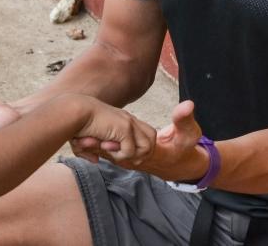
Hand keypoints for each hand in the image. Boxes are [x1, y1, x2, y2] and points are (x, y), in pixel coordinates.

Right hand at [67, 95, 155, 163]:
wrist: (74, 114)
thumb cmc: (76, 126)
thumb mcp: (87, 139)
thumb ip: (93, 149)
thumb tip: (95, 160)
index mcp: (124, 120)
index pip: (145, 135)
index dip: (137, 148)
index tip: (119, 152)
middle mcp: (130, 120)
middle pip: (153, 139)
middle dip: (141, 153)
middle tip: (122, 155)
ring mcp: (129, 123)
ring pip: (147, 147)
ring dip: (132, 155)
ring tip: (114, 152)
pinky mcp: (124, 128)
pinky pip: (130, 151)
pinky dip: (119, 155)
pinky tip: (106, 148)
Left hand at [73, 100, 208, 182]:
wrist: (181, 164)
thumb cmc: (185, 149)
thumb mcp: (191, 134)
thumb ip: (186, 119)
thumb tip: (188, 104)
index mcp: (151, 153)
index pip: (128, 150)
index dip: (114, 145)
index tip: (101, 138)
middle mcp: (138, 159)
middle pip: (112, 154)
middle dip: (97, 147)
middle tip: (81, 140)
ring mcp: (131, 160)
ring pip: (107, 156)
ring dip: (93, 149)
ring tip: (77, 141)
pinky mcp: (126, 158)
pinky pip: (109, 155)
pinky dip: (97, 150)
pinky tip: (83, 142)